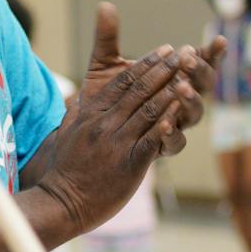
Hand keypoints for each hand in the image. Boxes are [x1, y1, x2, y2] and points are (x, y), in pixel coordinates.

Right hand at [27, 45, 185, 235]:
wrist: (61, 201)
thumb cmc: (65, 169)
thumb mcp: (68, 131)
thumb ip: (79, 111)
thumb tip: (82, 96)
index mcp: (92, 113)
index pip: (123, 81)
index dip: (145, 63)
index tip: (163, 50)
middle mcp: (105, 124)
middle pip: (139, 90)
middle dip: (164, 70)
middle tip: (184, 53)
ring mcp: (117, 143)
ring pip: (147, 110)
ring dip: (171, 91)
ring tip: (189, 75)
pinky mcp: (128, 164)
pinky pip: (150, 140)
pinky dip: (166, 124)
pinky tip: (180, 111)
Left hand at [82, 4, 225, 154]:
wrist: (90, 134)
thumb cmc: (106, 96)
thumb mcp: (105, 65)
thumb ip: (108, 39)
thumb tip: (103, 5)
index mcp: (176, 78)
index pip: (200, 62)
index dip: (212, 53)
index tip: (219, 40)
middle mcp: (180, 101)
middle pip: (205, 86)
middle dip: (200, 71)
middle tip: (189, 58)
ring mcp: (174, 124)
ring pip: (195, 114)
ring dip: (191, 100)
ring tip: (182, 87)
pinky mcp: (161, 146)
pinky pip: (176, 142)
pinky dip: (173, 132)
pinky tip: (166, 124)